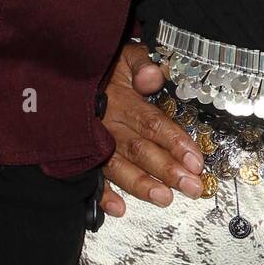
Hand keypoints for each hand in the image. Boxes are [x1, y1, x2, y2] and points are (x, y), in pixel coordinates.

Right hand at [99, 42, 204, 215]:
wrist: (67, 73)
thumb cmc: (105, 67)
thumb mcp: (124, 56)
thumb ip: (141, 64)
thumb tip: (153, 76)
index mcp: (123, 100)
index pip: (153, 123)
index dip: (175, 142)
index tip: (196, 160)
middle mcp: (110, 123)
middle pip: (140, 149)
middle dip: (167, 170)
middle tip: (191, 186)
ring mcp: (95, 142)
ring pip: (118, 166)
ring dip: (141, 185)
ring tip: (164, 199)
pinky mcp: (82, 155)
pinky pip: (91, 176)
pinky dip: (103, 195)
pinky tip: (118, 208)